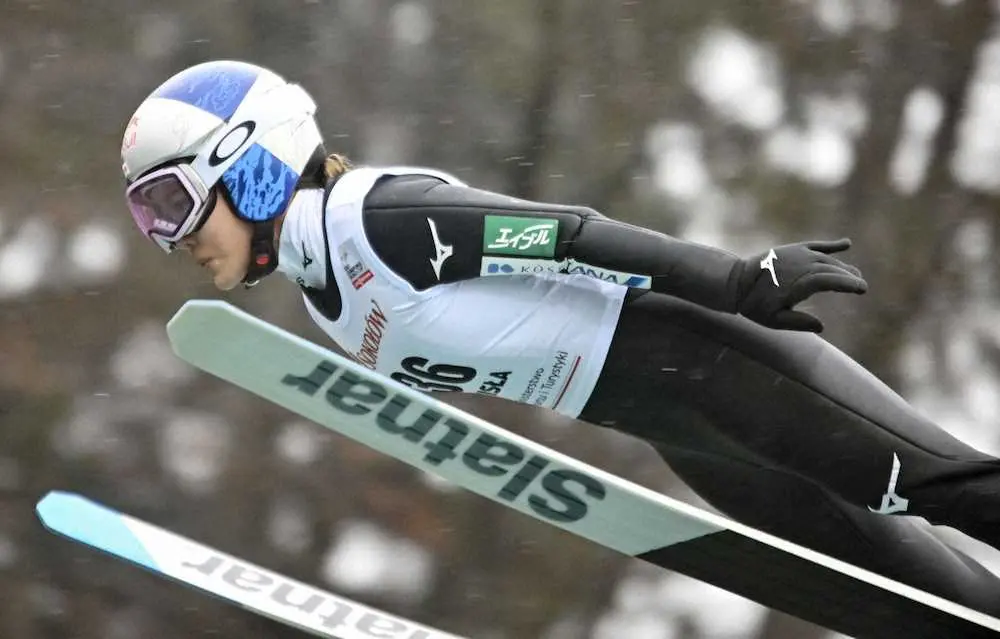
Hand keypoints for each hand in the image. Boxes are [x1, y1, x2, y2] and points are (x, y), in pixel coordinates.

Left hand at [734, 238, 866, 331]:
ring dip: (843, 267)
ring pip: (827, 259)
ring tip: (855, 275)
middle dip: (849, 277)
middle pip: (833, 269)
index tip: (862, 289)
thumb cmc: (755, 305)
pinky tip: (847, 243)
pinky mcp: (793, 249)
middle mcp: (802, 265)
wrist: (736, 281)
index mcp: (800, 283)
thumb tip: (821, 326)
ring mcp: (798, 255)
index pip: (832, 281)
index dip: (848, 284)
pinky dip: (832, 245)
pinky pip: (816, 245)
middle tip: (861, 286)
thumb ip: (798, 323)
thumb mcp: (774, 321)